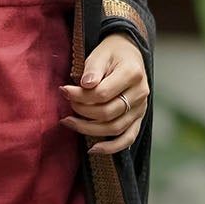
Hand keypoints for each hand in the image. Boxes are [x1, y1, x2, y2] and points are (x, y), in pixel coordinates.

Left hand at [59, 34, 149, 155]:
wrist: (129, 55)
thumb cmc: (111, 54)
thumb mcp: (100, 54)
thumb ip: (92, 69)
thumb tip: (85, 85)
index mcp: (132, 74)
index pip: (102, 94)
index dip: (80, 96)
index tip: (63, 90)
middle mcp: (140, 93)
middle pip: (107, 113)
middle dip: (82, 112)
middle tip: (67, 105)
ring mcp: (141, 108)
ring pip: (115, 128)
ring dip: (88, 129)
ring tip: (69, 122)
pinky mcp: (138, 118)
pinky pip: (128, 138)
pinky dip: (111, 147)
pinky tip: (93, 149)